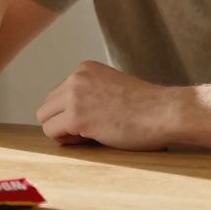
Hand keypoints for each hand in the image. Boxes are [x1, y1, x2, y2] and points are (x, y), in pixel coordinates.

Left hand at [35, 61, 182, 150]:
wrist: (165, 111)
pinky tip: (91, 138)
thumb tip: (66, 116)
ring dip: (63, 132)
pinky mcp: (77, 116)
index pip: (58, 94)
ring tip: (90, 135)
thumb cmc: (147, 106)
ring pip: (45, 119)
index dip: (71, 112)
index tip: (94, 119)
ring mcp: (75, 95)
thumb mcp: (112, 87)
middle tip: (89, 130)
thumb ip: (90, 93)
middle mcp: (76, 77)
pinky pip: (52, 133)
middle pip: (47, 106)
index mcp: (85, 68)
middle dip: (62, 121)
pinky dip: (67, 141)